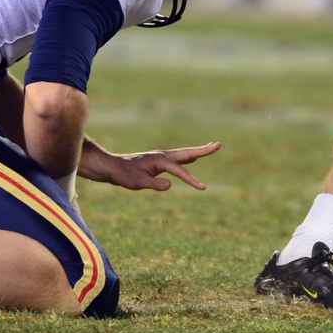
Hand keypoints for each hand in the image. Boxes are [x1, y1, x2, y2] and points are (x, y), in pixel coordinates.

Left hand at [97, 142, 220, 191]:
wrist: (113, 167)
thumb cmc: (124, 175)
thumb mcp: (137, 182)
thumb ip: (154, 184)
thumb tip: (170, 185)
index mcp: (160, 160)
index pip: (180, 171)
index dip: (192, 180)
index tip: (203, 188)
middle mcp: (163, 155)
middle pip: (187, 152)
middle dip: (203, 150)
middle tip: (218, 144)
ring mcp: (162, 157)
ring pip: (184, 154)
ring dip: (198, 151)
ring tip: (210, 147)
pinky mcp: (159, 161)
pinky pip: (178, 159)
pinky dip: (188, 157)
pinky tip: (192, 159)